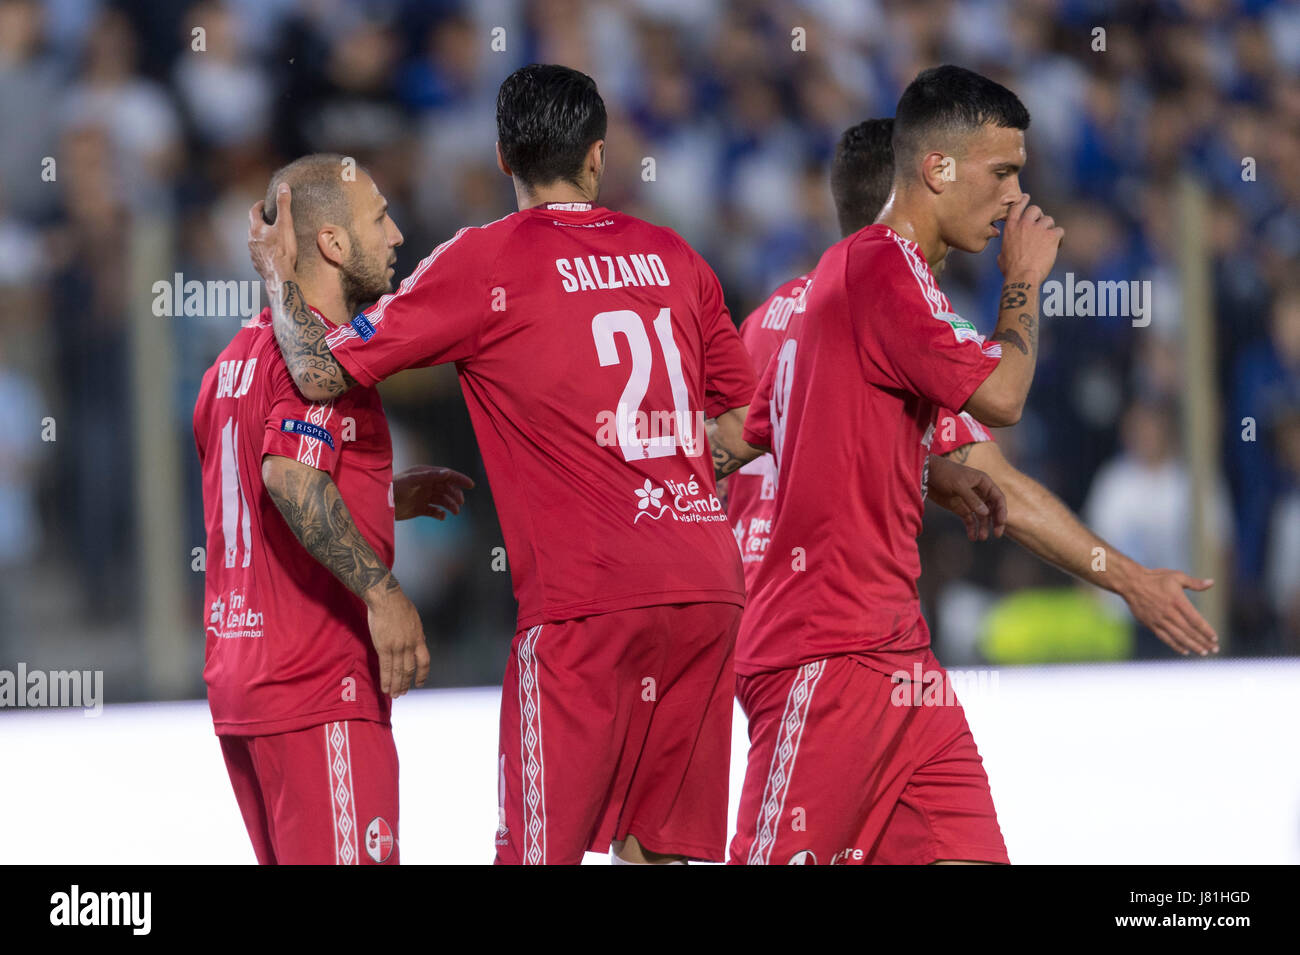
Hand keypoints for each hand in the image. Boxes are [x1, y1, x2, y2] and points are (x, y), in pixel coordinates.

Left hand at [247, 182, 297, 285]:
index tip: (265, 204)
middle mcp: (251, 240)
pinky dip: (264, 250)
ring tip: (272, 236)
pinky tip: (272, 253)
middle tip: (270, 218)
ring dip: (262, 236)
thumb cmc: (282, 250)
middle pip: (253, 226)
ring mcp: (253, 253)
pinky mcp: (257, 264)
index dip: (259, 206)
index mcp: (256, 228)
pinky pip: (259, 253)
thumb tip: (283, 186)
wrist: (279, 276)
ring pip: (255, 240)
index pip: (254, 211)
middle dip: (261, 220)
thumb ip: (284, 205)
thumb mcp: (285, 224)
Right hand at [363, 579, 429, 697]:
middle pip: (410, 669)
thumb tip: (422, 642)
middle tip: (403, 693)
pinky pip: (385, 667)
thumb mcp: (415, 620)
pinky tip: (385, 688)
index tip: (420, 683)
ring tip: (394, 695)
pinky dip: (386, 679)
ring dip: (396, 685)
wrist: (386, 599)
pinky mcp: (383, 647)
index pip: (424, 661)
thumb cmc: (399, 605)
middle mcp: (409, 645)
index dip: (422, 674)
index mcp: (418, 638)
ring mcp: (397, 647)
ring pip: (398, 671)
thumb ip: (417, 634)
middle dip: (406, 683)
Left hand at [393, 465, 474, 520]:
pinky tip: (442, 516)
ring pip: (442, 500)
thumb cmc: (393, 488)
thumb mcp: (411, 480)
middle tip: (459, 503)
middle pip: (447, 488)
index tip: (471, 485)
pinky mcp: (420, 509)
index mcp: (425, 474)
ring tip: (455, 512)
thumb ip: (429, 476)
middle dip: (455, 495)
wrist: (378, 504)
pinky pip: (434, 511)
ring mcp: (423, 497)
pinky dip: (440, 514)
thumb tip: (448, 472)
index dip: (459, 479)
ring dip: (450, 505)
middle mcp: (426, 484)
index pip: (446, 475)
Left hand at [927, 454, 1006, 540]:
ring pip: (982, 516)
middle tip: (997, 534)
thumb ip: (972, 499)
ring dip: (983, 527)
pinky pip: (969, 519)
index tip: (1001, 522)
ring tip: (981, 537)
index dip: (1001, 510)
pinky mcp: (960, 507)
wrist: (926, 473)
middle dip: (996, 521)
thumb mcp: (959, 484)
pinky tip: (972, 537)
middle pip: (993, 509)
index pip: (998, 498)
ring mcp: (970, 500)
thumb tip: (986, 513)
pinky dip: (971, 528)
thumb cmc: (944, 473)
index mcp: (983, 483)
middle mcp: (979, 492)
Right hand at [997, 193, 1063, 284]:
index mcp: (1011, 227)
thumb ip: (1005, 249)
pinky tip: (1057, 246)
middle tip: (1041, 226)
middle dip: (1039, 216)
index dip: (1023, 200)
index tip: (1026, 197)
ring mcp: (1039, 229)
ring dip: (1049, 229)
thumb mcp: (1002, 257)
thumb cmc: (1011, 270)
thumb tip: (1002, 254)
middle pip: (1035, 209)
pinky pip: (1059, 231)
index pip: (1017, 206)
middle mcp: (1024, 224)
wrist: (1022, 276)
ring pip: (1048, 220)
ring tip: (1048, 241)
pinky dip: (1059, 238)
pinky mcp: (1051, 236)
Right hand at [1118, 568, 1218, 656]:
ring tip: (1202, 652)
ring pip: (1178, 637)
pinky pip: (1165, 638)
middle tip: (1214, 649)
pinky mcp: (1151, 624)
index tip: (1215, 638)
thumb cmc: (1155, 578)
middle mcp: (1169, 613)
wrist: (1131, 583)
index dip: (1206, 630)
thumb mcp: (1176, 576)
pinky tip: (1185, 651)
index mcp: (1178, 601)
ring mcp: (1159, 620)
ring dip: (1192, 646)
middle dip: (1203, 641)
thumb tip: (1212, 582)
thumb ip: (1194, 583)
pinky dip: (1175, 645)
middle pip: (1189, 631)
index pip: (1196, 620)